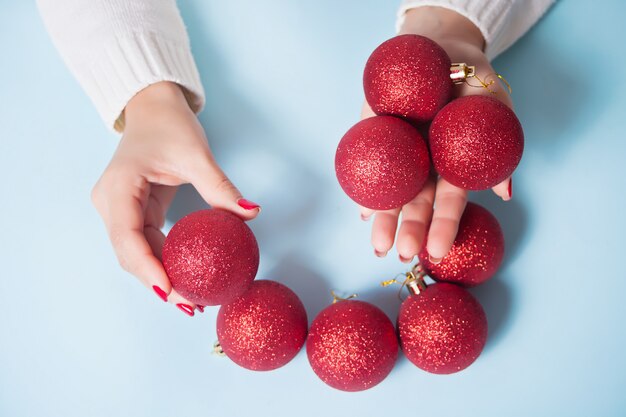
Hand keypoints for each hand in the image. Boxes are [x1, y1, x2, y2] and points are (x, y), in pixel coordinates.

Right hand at [91, 82, 259, 315]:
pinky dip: (167, 262)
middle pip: (130, 254)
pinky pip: (149, 244)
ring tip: (193, 301)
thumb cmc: (169, 125)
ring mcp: (120, 210)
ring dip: (163, 277)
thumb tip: (252, 212)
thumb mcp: (196, 154)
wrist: (154, 108)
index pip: (128, 237)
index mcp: (118, 188)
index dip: (147, 268)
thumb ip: (220, 187)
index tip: (170, 291)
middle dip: (159, 282)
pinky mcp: (135, 212)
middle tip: (192, 305)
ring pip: (138, 254)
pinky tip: (188, 278)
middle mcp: (111, 204)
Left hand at [361, 7, 513, 263]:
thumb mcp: (495, 108)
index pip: (448, 201)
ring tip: (377, 245)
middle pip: (416, 202)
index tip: (436, 251)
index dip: (443, 225)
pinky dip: (363, 185)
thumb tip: (504, 195)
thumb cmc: (474, 82)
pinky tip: (361, 208)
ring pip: (390, 189)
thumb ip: (500, 148)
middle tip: (402, 253)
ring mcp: (398, 152)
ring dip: (383, 217)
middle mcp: (424, 166)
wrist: (442, 48)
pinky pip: (368, 161)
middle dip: (410, 230)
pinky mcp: (374, 134)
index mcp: (451, 166)